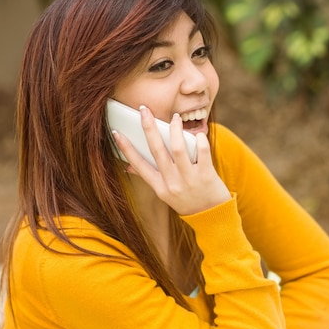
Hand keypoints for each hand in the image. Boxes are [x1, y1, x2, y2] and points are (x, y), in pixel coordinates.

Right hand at [112, 106, 230, 214]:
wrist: (212, 218)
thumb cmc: (187, 201)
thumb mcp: (165, 194)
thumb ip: (151, 177)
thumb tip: (128, 166)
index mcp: (159, 187)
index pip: (138, 164)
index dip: (126, 148)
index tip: (116, 132)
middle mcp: (171, 183)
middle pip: (157, 151)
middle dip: (148, 128)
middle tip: (144, 110)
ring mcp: (189, 179)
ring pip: (178, 149)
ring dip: (175, 130)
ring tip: (174, 118)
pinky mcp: (206, 175)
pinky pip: (202, 152)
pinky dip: (199, 140)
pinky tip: (198, 134)